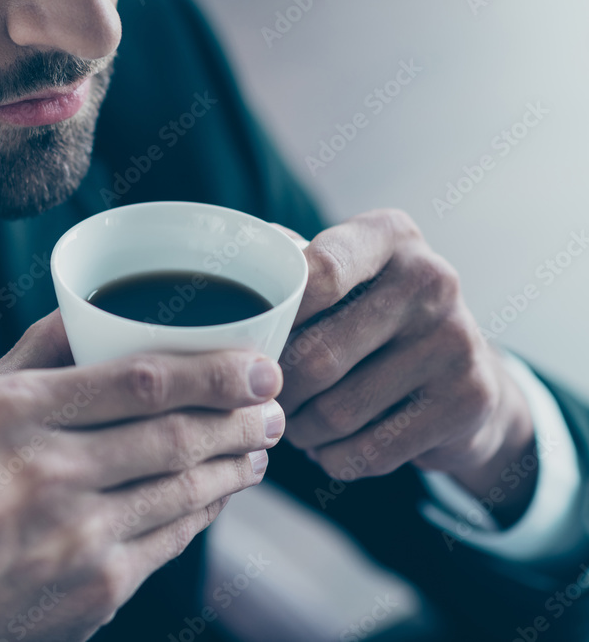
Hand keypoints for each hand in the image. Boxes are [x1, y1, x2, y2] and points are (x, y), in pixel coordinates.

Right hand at [0, 311, 284, 641]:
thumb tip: (89, 310)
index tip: (259, 364)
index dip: (215, 370)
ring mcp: (76, 535)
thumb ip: (30, 356)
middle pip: (177, 433)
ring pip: (186, 488)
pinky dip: (205, 510)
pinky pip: (173, 539)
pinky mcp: (97, 588)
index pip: (140, 379)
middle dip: (243, 416)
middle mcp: (46, 471)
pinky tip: (217, 492)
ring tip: (257, 447)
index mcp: (10, 413)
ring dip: (235, 464)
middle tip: (274, 406)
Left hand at [277, 210, 534, 520]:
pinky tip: (330, 447)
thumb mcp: (343, 279)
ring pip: (337, 412)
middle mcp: (432, 279)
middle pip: (316, 357)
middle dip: (279, 392)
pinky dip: (335, 458)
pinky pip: (370, 451)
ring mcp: (456, 340)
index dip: (273, 316)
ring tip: (296, 424)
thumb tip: (226, 282)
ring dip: (302, 432)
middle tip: (266, 402)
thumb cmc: (372, 322)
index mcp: (389, 236)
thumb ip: (291, 275)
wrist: (468, 377)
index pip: (317, 273)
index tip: (250, 343)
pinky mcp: (468, 399)